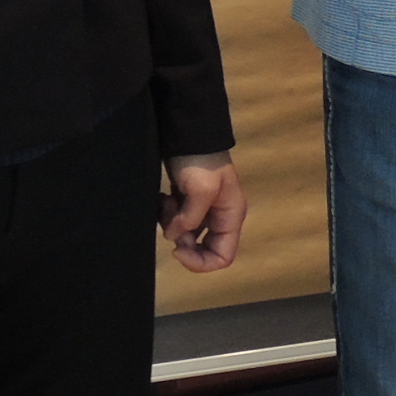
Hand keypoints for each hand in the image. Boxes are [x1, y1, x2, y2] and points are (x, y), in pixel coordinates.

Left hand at [163, 155, 245, 273]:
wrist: (189, 134)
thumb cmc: (201, 162)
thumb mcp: (201, 190)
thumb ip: (191, 220)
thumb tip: (175, 235)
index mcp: (231, 217)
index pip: (223, 257)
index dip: (200, 262)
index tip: (178, 249)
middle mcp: (220, 217)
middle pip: (203, 249)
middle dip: (183, 242)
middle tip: (172, 224)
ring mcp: (203, 210)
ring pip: (186, 235)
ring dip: (171, 224)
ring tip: (167, 202)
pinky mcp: (188, 202)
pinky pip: (176, 221)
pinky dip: (167, 214)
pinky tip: (164, 198)